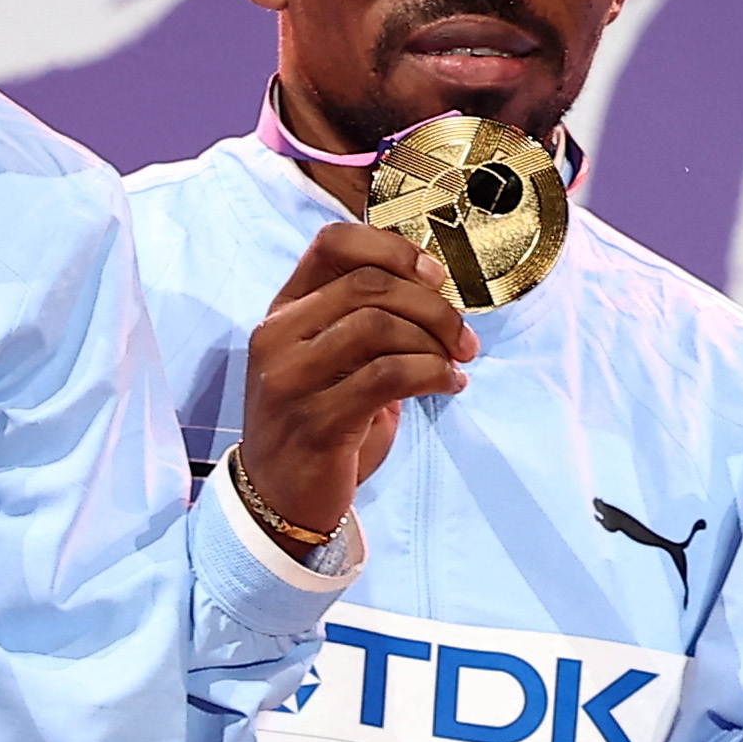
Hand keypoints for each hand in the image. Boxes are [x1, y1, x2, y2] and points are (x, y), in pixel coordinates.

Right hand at [228, 222, 473, 554]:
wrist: (278, 497)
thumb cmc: (321, 422)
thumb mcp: (331, 360)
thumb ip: (363, 319)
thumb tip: (434, 290)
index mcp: (284, 310)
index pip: (333, 244)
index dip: (393, 248)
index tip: (435, 276)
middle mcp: (279, 336)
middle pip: (369, 285)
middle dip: (433, 306)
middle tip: (463, 337)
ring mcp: (291, 378)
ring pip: (380, 326)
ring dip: (435, 342)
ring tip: (456, 363)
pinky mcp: (316, 420)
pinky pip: (389, 376)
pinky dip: (433, 374)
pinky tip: (448, 385)